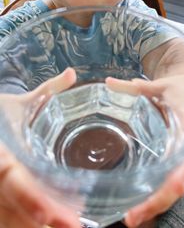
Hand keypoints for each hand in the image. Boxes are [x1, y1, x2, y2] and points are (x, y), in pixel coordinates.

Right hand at [0, 68, 80, 227]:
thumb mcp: (19, 103)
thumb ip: (47, 91)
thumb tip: (71, 73)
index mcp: (1, 154)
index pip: (13, 181)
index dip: (33, 201)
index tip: (59, 217)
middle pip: (12, 209)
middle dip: (44, 219)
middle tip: (73, 224)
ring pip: (8, 217)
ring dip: (34, 224)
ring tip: (69, 223)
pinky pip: (7, 214)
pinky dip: (27, 218)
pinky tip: (49, 219)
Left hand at [106, 72, 183, 226]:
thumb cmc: (182, 89)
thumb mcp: (161, 87)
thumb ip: (136, 88)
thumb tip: (108, 84)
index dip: (179, 173)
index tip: (170, 187)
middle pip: (182, 180)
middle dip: (160, 200)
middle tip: (133, 217)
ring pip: (178, 186)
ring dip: (158, 203)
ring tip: (134, 216)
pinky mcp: (180, 160)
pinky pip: (173, 181)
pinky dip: (159, 195)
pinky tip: (141, 205)